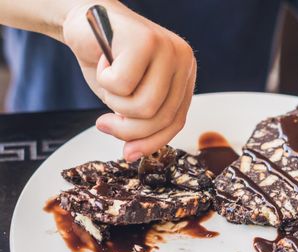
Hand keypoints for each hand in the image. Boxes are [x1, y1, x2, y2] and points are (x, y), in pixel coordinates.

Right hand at [62, 1, 195, 160]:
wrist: (82, 20)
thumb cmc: (108, 61)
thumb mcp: (129, 100)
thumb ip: (140, 123)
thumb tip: (133, 155)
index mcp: (184, 76)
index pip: (176, 121)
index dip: (151, 143)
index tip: (127, 153)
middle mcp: (183, 61)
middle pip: (160, 118)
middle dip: (126, 128)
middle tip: (104, 122)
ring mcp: (167, 49)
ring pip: (144, 106)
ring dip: (114, 102)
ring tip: (108, 81)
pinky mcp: (146, 41)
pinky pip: (122, 85)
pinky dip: (104, 79)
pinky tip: (104, 60)